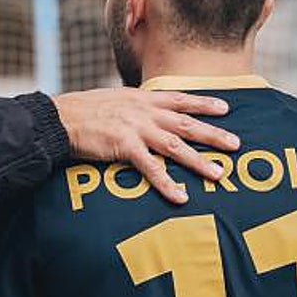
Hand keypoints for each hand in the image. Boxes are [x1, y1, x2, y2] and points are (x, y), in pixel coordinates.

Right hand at [52, 88, 238, 203]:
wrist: (60, 118)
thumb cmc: (83, 111)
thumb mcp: (114, 100)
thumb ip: (134, 107)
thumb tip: (145, 113)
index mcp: (142, 99)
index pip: (180, 99)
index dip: (204, 103)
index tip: (225, 108)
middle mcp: (144, 112)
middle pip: (186, 123)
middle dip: (213, 134)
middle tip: (236, 144)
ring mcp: (136, 129)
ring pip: (176, 146)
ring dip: (199, 161)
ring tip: (218, 174)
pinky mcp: (124, 147)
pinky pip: (151, 168)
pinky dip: (167, 184)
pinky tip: (180, 197)